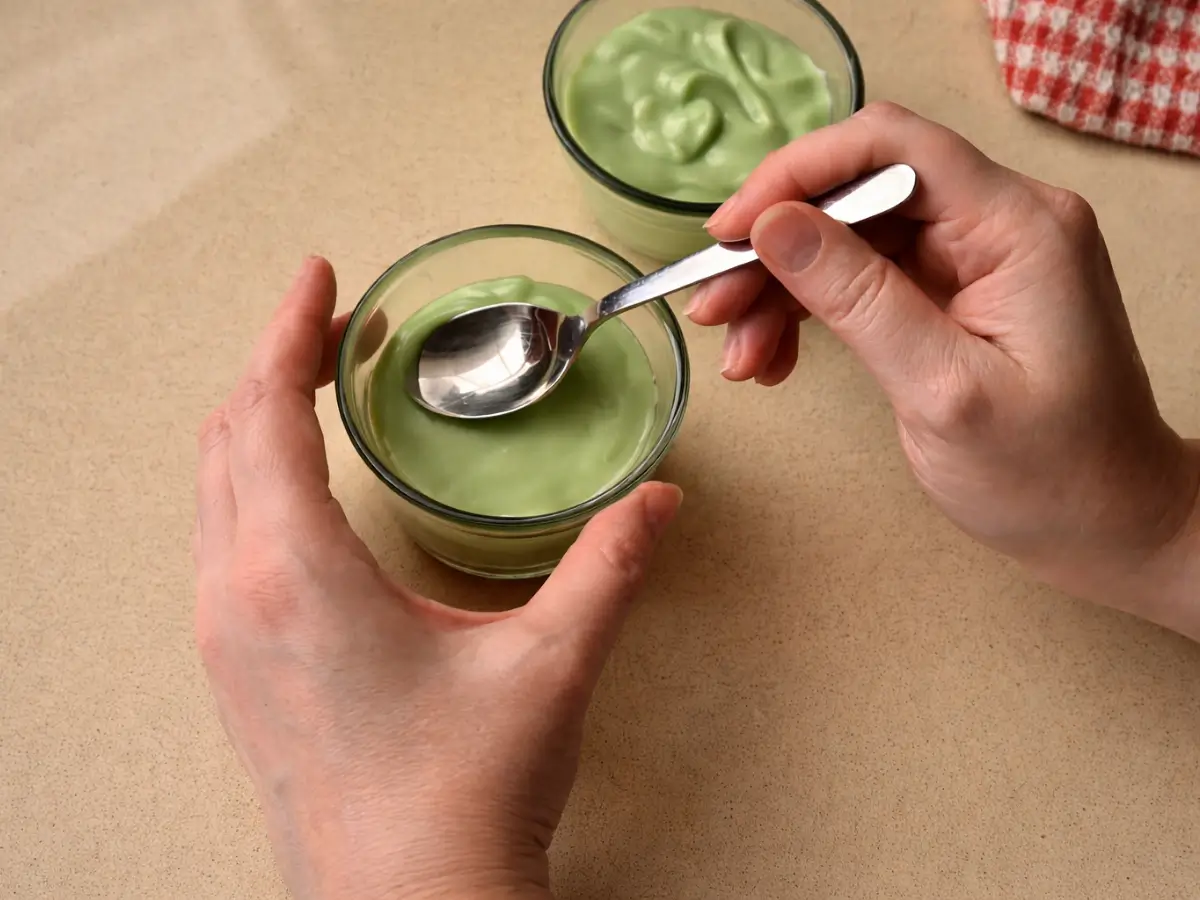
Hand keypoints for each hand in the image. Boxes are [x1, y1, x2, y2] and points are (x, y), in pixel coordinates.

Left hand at [193, 258, 681, 899]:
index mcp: (298, 573)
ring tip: (313, 385)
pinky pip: (219, 541)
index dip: (290, 331)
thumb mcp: (550, 663)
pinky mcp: (238, 672)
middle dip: (274, 360)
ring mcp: (227, 638)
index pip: (268, 413)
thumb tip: (656, 502)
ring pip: (213, 489)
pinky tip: (298, 487)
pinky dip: (251, 481)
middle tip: (329, 320)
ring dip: (255, 421)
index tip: (317, 277)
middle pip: (226, 437)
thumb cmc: (458, 795)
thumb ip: (611, 567)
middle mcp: (240, 596)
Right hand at [690, 102, 1199, 637]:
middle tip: (714, 308)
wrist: (1107, 527)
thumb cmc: (1048, 475)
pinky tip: (773, 359)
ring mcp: (975, 258)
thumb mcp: (942, 390)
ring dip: (782, 289)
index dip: (796, 174)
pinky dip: (809, 313)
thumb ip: (857, 299)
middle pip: (858, 193)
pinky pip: (862, 279)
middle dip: (776, 246)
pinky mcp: (953, 293)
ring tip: (740, 356)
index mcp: (1017, 226)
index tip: (728, 231)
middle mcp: (998, 223)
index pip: (890, 147)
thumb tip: (773, 224)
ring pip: (849, 238)